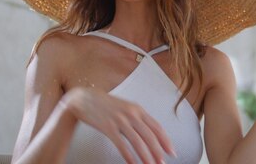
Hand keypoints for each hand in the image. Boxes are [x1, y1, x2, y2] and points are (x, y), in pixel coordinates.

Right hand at [61, 87, 175, 163]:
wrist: (84, 98)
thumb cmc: (106, 105)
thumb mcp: (125, 107)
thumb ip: (137, 118)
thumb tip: (150, 133)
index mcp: (137, 109)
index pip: (156, 126)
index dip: (165, 140)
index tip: (171, 151)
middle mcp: (131, 114)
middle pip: (149, 135)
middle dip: (158, 151)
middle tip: (162, 162)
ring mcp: (120, 120)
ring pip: (138, 141)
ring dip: (146, 156)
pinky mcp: (108, 127)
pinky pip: (121, 144)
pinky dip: (129, 155)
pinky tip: (133, 163)